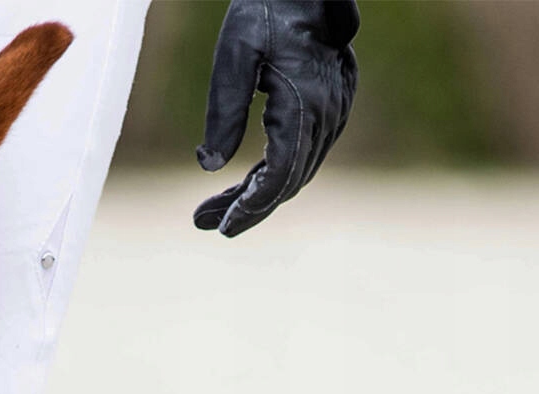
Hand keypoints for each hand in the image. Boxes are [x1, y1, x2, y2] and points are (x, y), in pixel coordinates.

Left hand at [194, 1, 359, 236]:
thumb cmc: (266, 11)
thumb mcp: (234, 55)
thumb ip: (224, 110)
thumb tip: (208, 166)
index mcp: (303, 106)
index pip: (279, 176)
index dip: (250, 207)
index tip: (219, 226)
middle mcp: (326, 115)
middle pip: (287, 182)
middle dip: (246, 207)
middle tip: (203, 222)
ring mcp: (334, 111)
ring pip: (297, 170)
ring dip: (259, 193)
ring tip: (216, 207)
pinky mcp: (333, 106)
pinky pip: (305, 152)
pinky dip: (276, 171)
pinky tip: (249, 180)